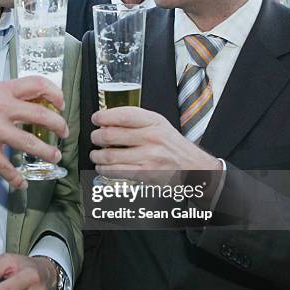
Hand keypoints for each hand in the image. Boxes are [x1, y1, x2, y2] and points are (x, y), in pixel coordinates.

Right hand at [0, 76, 68, 188]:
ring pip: (31, 143)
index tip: (61, 105)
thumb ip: (10, 98)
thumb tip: (38, 105)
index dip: (55, 93)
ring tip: (55, 157)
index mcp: (2, 90)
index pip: (37, 84)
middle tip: (64, 133)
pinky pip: (8, 167)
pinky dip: (17, 178)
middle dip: (59, 126)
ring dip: (47, 153)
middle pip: (42, 115)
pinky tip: (22, 183)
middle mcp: (0, 107)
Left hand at [90, 107, 219, 175]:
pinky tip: (102, 167)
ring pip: (110, 155)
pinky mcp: (144, 174)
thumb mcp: (160, 124)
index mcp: (154, 122)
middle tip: (95, 138)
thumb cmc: (173, 145)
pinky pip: (116, 171)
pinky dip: (104, 169)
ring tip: (95, 154)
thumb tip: (108, 121)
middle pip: (111, 135)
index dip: (104, 116)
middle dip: (96, 137)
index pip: (123, 115)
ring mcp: (148, 157)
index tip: (96, 118)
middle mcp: (151, 138)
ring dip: (97, 155)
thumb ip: (137, 121)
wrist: (194, 167)